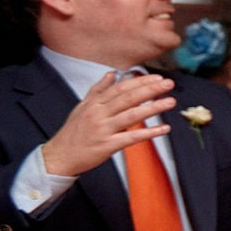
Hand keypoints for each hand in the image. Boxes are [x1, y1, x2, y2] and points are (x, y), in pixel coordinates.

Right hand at [40, 73, 176, 176]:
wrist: (59, 156)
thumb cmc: (73, 132)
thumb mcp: (82, 107)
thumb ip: (98, 90)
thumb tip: (112, 74)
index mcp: (94, 104)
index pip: (120, 88)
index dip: (140, 82)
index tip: (156, 78)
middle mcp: (98, 114)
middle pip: (127, 98)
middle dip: (149, 90)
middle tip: (168, 84)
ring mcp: (103, 130)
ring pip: (131, 115)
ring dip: (153, 108)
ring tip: (170, 101)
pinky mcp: (107, 146)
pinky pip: (132, 138)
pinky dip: (149, 132)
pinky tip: (164, 128)